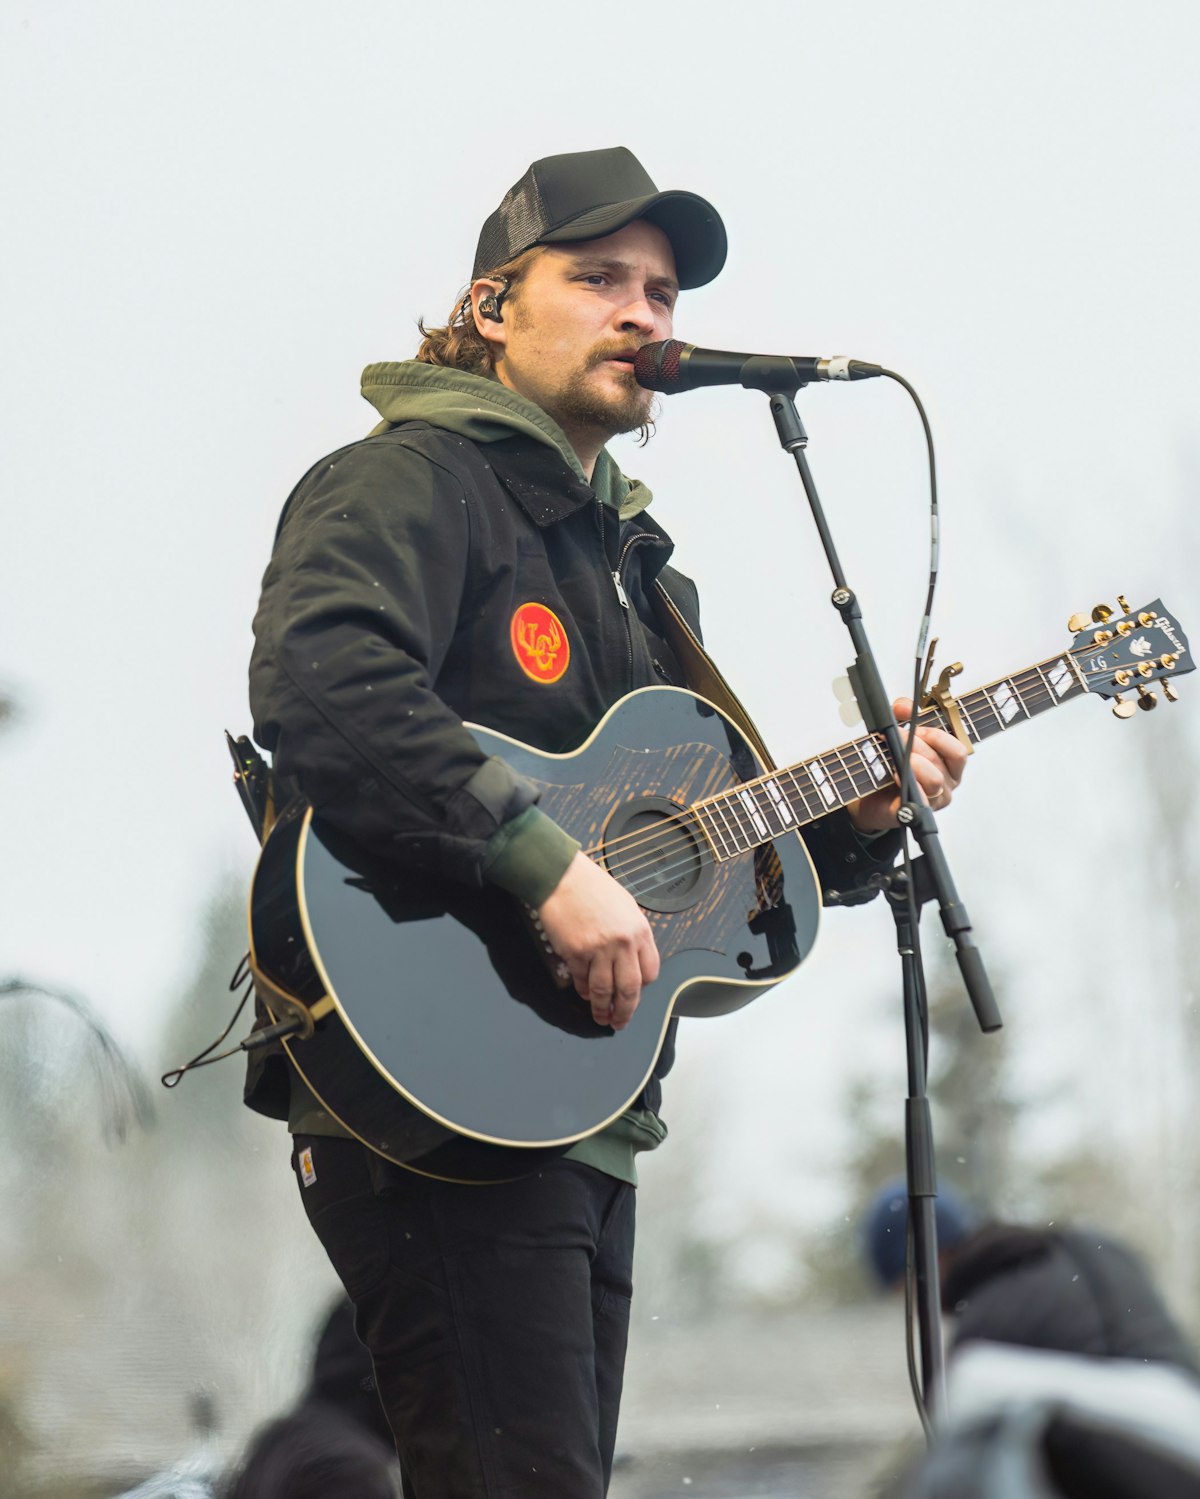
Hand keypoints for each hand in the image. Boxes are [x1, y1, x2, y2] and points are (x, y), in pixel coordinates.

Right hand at [536, 853, 659, 1029]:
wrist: (561, 877)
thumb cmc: (592, 887)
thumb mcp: (625, 907)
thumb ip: (632, 934)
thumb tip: (631, 961)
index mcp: (639, 931)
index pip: (650, 972)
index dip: (642, 987)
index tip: (635, 993)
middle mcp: (623, 943)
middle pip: (630, 989)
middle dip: (625, 1011)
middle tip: (620, 1022)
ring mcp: (599, 950)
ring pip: (604, 991)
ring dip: (602, 1009)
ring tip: (601, 1018)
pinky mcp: (576, 953)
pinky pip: (582, 981)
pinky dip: (584, 991)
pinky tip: (584, 995)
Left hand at [848, 696, 967, 832]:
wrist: (870, 796)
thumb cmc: (890, 765)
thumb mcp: (898, 733)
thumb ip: (902, 714)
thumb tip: (903, 706)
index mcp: (948, 764)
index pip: (958, 750)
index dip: (937, 735)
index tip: (917, 729)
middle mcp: (946, 783)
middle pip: (940, 761)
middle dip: (917, 745)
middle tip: (896, 736)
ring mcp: (933, 800)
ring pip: (934, 780)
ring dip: (913, 763)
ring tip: (894, 757)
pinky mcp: (915, 812)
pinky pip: (921, 802)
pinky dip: (910, 787)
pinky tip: (896, 776)